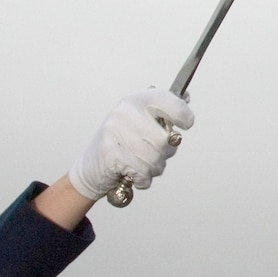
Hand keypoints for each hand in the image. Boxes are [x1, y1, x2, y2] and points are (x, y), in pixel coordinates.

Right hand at [68, 90, 195, 201]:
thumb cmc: (121, 145)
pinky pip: (144, 172)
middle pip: (166, 139)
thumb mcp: (139, 121)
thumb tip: (186, 97)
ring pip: (157, 158)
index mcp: (135, 100)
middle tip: (152, 154)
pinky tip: (133, 173)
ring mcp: (116, 132)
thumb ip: (162, 112)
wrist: (91, 169)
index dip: (183, 115)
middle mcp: (126, 112)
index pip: (170, 102)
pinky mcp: (111, 153)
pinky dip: (144, 178)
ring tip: (141, 164)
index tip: (186, 123)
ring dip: (154, 168)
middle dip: (165, 153)